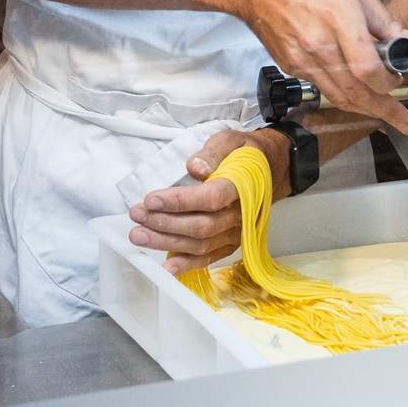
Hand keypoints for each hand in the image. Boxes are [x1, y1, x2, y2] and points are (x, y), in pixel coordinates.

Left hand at [127, 129, 289, 273]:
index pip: (210, 198)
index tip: (151, 199)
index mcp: (242, 186)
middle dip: (164, 223)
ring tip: (139, 235)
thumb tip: (194, 168)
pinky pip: (210, 258)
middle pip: (201, 226)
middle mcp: (241, 214)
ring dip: (167, 243)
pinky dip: (188, 264)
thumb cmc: (245, 154)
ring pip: (201, 244)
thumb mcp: (231, 140)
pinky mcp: (231, 243)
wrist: (271, 169)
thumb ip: (213, 152)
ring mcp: (237, 232)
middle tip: (137, 214)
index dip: (180, 201)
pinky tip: (166, 266)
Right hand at [235, 0, 407, 132]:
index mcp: (337, 18)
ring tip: (387, 115)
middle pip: (356, 92)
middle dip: (385, 111)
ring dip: (366, 109)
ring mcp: (301, 60)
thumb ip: (383, 18)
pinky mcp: (290, 68)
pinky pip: (323, 88)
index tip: (400, 80)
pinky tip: (357, 92)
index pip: (367, 68)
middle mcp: (318, 46)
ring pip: (339, 97)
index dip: (388, 82)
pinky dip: (344, 94)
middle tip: (407, 124)